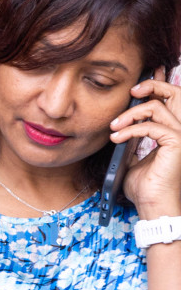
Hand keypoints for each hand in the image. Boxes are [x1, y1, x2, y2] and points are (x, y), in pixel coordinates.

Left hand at [115, 73, 180, 218]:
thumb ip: (132, 141)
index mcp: (173, 131)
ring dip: (129, 115)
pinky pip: (150, 126)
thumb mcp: (133, 158)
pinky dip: (130, 129)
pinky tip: (116, 137)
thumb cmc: (144, 186)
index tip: (135, 86)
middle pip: (174, 93)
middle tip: (130, 92)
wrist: (151, 204)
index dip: (157, 86)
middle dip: (151, 86)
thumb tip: (119, 127)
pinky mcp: (177, 142)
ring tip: (113, 127)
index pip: (170, 100)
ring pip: (156, 107)